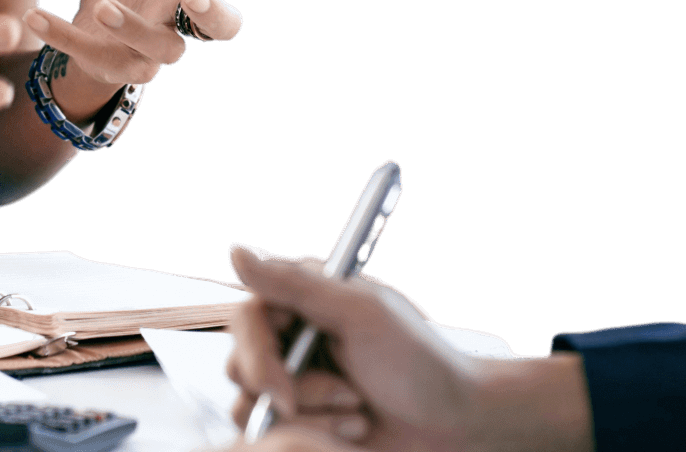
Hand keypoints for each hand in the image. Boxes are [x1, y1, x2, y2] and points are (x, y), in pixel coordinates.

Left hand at [25, 0, 255, 90]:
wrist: (92, 24)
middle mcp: (177, 16)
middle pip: (221, 27)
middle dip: (212, 14)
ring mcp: (149, 48)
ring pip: (161, 51)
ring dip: (135, 28)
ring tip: (105, 3)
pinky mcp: (112, 65)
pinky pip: (92, 55)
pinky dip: (63, 36)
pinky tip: (34, 14)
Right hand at [223, 249, 473, 449]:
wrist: (451, 423)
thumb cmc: (418, 360)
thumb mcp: (359, 313)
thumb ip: (294, 284)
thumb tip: (234, 252)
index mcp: (302, 299)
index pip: (246, 317)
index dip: (257, 354)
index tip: (282, 385)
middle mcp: (292, 339)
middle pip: (240, 366)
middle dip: (295, 392)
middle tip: (345, 397)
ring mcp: (295, 384)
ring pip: (254, 409)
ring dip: (312, 418)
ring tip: (355, 410)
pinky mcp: (303, 424)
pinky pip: (275, 438)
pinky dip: (316, 437)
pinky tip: (352, 429)